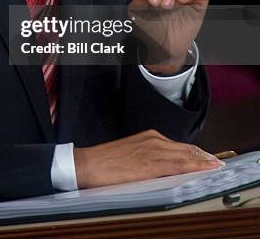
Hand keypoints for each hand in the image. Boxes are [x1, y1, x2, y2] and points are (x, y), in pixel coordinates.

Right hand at [74, 130, 221, 187]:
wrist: (88, 164)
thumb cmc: (106, 162)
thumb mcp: (132, 155)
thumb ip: (149, 157)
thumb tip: (164, 168)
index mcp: (148, 137)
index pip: (179, 145)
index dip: (195, 153)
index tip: (207, 158)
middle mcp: (153, 140)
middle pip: (186, 149)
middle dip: (203, 156)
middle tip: (216, 162)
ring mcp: (152, 150)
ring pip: (185, 155)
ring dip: (202, 161)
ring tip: (215, 166)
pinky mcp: (150, 163)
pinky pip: (177, 165)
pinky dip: (193, 166)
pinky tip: (202, 169)